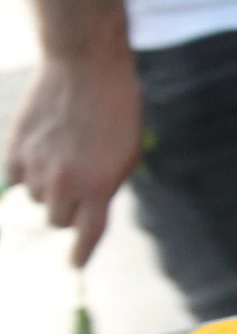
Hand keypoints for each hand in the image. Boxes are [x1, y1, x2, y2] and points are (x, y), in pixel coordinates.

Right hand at [5, 53, 141, 265]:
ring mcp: (36, 166)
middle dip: (68, 212)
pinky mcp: (14, 148)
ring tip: (62, 159)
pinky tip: (40, 152)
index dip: (81, 254)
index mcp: (98, 189)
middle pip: (58, 222)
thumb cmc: (117, 112)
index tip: (74, 266)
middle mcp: (64, 183)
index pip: (87, 235)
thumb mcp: (125, 157)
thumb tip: (87, 211)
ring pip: (36, 199)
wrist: (86, 68)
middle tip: (75, 190)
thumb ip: (106, 188)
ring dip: (48, 190)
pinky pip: (15, 178)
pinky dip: (26, 172)